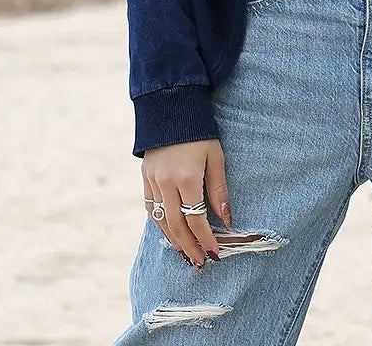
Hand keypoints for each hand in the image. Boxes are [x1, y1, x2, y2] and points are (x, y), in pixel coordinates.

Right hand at [142, 138, 230, 267]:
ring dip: (173, 240)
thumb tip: (226, 220)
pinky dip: (159, 223)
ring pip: (160, 220)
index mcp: (186, 177)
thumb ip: (219, 190)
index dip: (205, 239)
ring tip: (185, 253)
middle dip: (189, 247)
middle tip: (199, 263)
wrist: (172, 107)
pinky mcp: (145, 176)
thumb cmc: (201, 133)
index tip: (214, 253)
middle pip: (176, 225)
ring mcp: (152, 180)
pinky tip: (169, 233)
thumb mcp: (216, 158)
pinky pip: (149, 207)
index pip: (195, 219)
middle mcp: (165, 182)